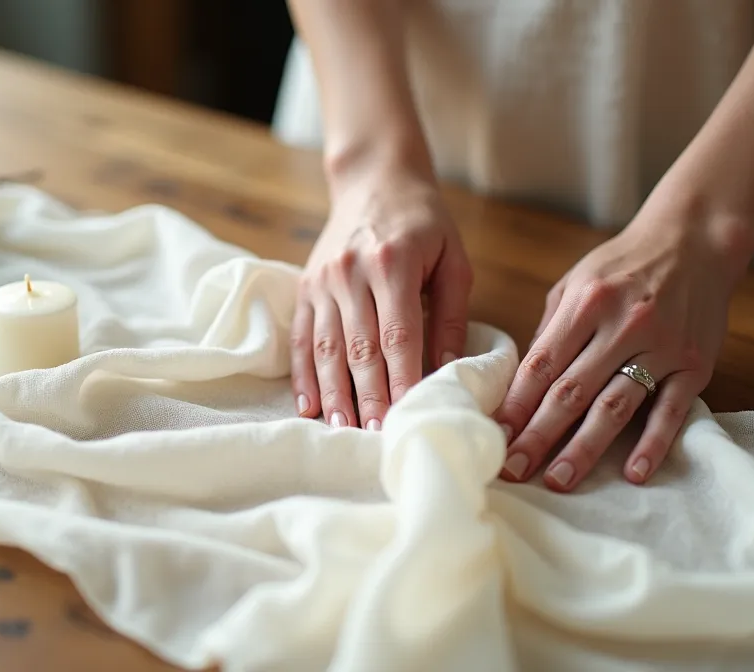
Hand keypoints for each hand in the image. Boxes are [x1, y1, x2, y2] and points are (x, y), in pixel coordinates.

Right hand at [292, 166, 471, 428]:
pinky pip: (300, 337)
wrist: (374, 179)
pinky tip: (309, 406)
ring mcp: (322, 279)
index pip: (399, 335)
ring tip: (342, 430)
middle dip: (368, 397)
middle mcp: (351, 272)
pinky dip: (303, 374)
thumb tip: (449, 369)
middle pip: (359, 347)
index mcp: (393, 263)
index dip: (402, 380)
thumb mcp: (453, 260)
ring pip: (325, 347)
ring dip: (333, 393)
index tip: (409, 416)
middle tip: (377, 438)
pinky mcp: (305, 286)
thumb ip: (452, 315)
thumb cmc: (424, 222)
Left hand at [494, 204, 747, 490]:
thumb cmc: (625, 264)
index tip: (495, 435)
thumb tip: (523, 380)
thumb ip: (551, 328)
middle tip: (514, 470)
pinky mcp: (695, 364)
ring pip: (615, 405)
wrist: (696, 239)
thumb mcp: (577, 282)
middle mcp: (622, 325)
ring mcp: (661, 346)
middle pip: (571, 391)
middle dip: (538, 435)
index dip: (516, 404)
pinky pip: (670, 410)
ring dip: (584, 447)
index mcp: (586, 304)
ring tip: (559, 480)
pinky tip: (632, 472)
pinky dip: (653, 443)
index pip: (542, 364)